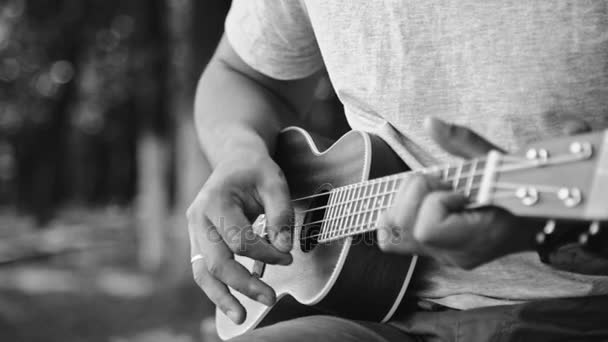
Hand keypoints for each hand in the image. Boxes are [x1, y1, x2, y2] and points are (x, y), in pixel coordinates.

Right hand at [186, 147, 292, 323]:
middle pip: (216, 262)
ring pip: (202, 272)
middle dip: (243, 285)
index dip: (266, 254)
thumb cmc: (256, 169)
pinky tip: (232, 302)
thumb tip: (282, 249)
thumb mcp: (275, 181)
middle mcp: (198, 217)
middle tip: (270, 299)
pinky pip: (203, 269)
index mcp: (215, 200)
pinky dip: (217, 288)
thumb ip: (280, 214)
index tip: (288, 257)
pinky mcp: (198, 240)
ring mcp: (194, 230)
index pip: (239, 241)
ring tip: (241, 317)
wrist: (234, 158)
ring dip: (222, 297)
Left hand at [377, 118, 540, 268]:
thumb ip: (463, 142)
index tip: (458, 190)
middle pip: (399, 229)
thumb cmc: (523, 189)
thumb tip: (430, 122)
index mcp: (475, 239)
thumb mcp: (497, 161)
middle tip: (440, 185)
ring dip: (404, 202)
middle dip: (411, 197)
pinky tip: (426, 201)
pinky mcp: (432, 250)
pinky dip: (403, 211)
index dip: (434, 202)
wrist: (540, 220)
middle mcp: (453, 254)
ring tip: (434, 192)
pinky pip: (396, 234)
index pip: (427, 230)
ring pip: (389, 233)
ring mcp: (440, 256)